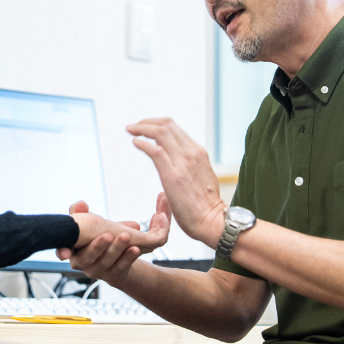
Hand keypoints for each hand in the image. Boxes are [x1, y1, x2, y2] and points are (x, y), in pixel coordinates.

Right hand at [57, 194, 171, 286]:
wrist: (114, 260)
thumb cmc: (96, 238)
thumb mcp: (89, 224)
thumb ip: (83, 214)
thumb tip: (81, 204)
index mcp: (72, 250)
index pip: (64, 251)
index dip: (63, 252)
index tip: (65, 253)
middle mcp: (83, 263)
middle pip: (88, 257)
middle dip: (98, 246)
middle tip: (108, 235)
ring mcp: (98, 271)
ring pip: (106, 261)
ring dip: (117, 249)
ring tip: (126, 237)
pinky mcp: (113, 275)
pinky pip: (121, 267)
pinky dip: (128, 258)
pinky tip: (136, 248)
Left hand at [126, 118, 225, 246]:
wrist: (212, 221)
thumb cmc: (204, 205)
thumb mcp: (199, 176)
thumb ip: (186, 166)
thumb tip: (168, 164)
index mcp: (198, 152)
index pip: (174, 128)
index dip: (156, 124)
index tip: (144, 127)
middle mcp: (192, 152)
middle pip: (166, 125)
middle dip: (146, 122)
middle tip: (134, 127)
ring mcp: (183, 162)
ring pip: (161, 132)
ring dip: (142, 128)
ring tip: (131, 130)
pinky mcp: (173, 175)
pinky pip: (155, 151)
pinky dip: (143, 143)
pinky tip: (135, 142)